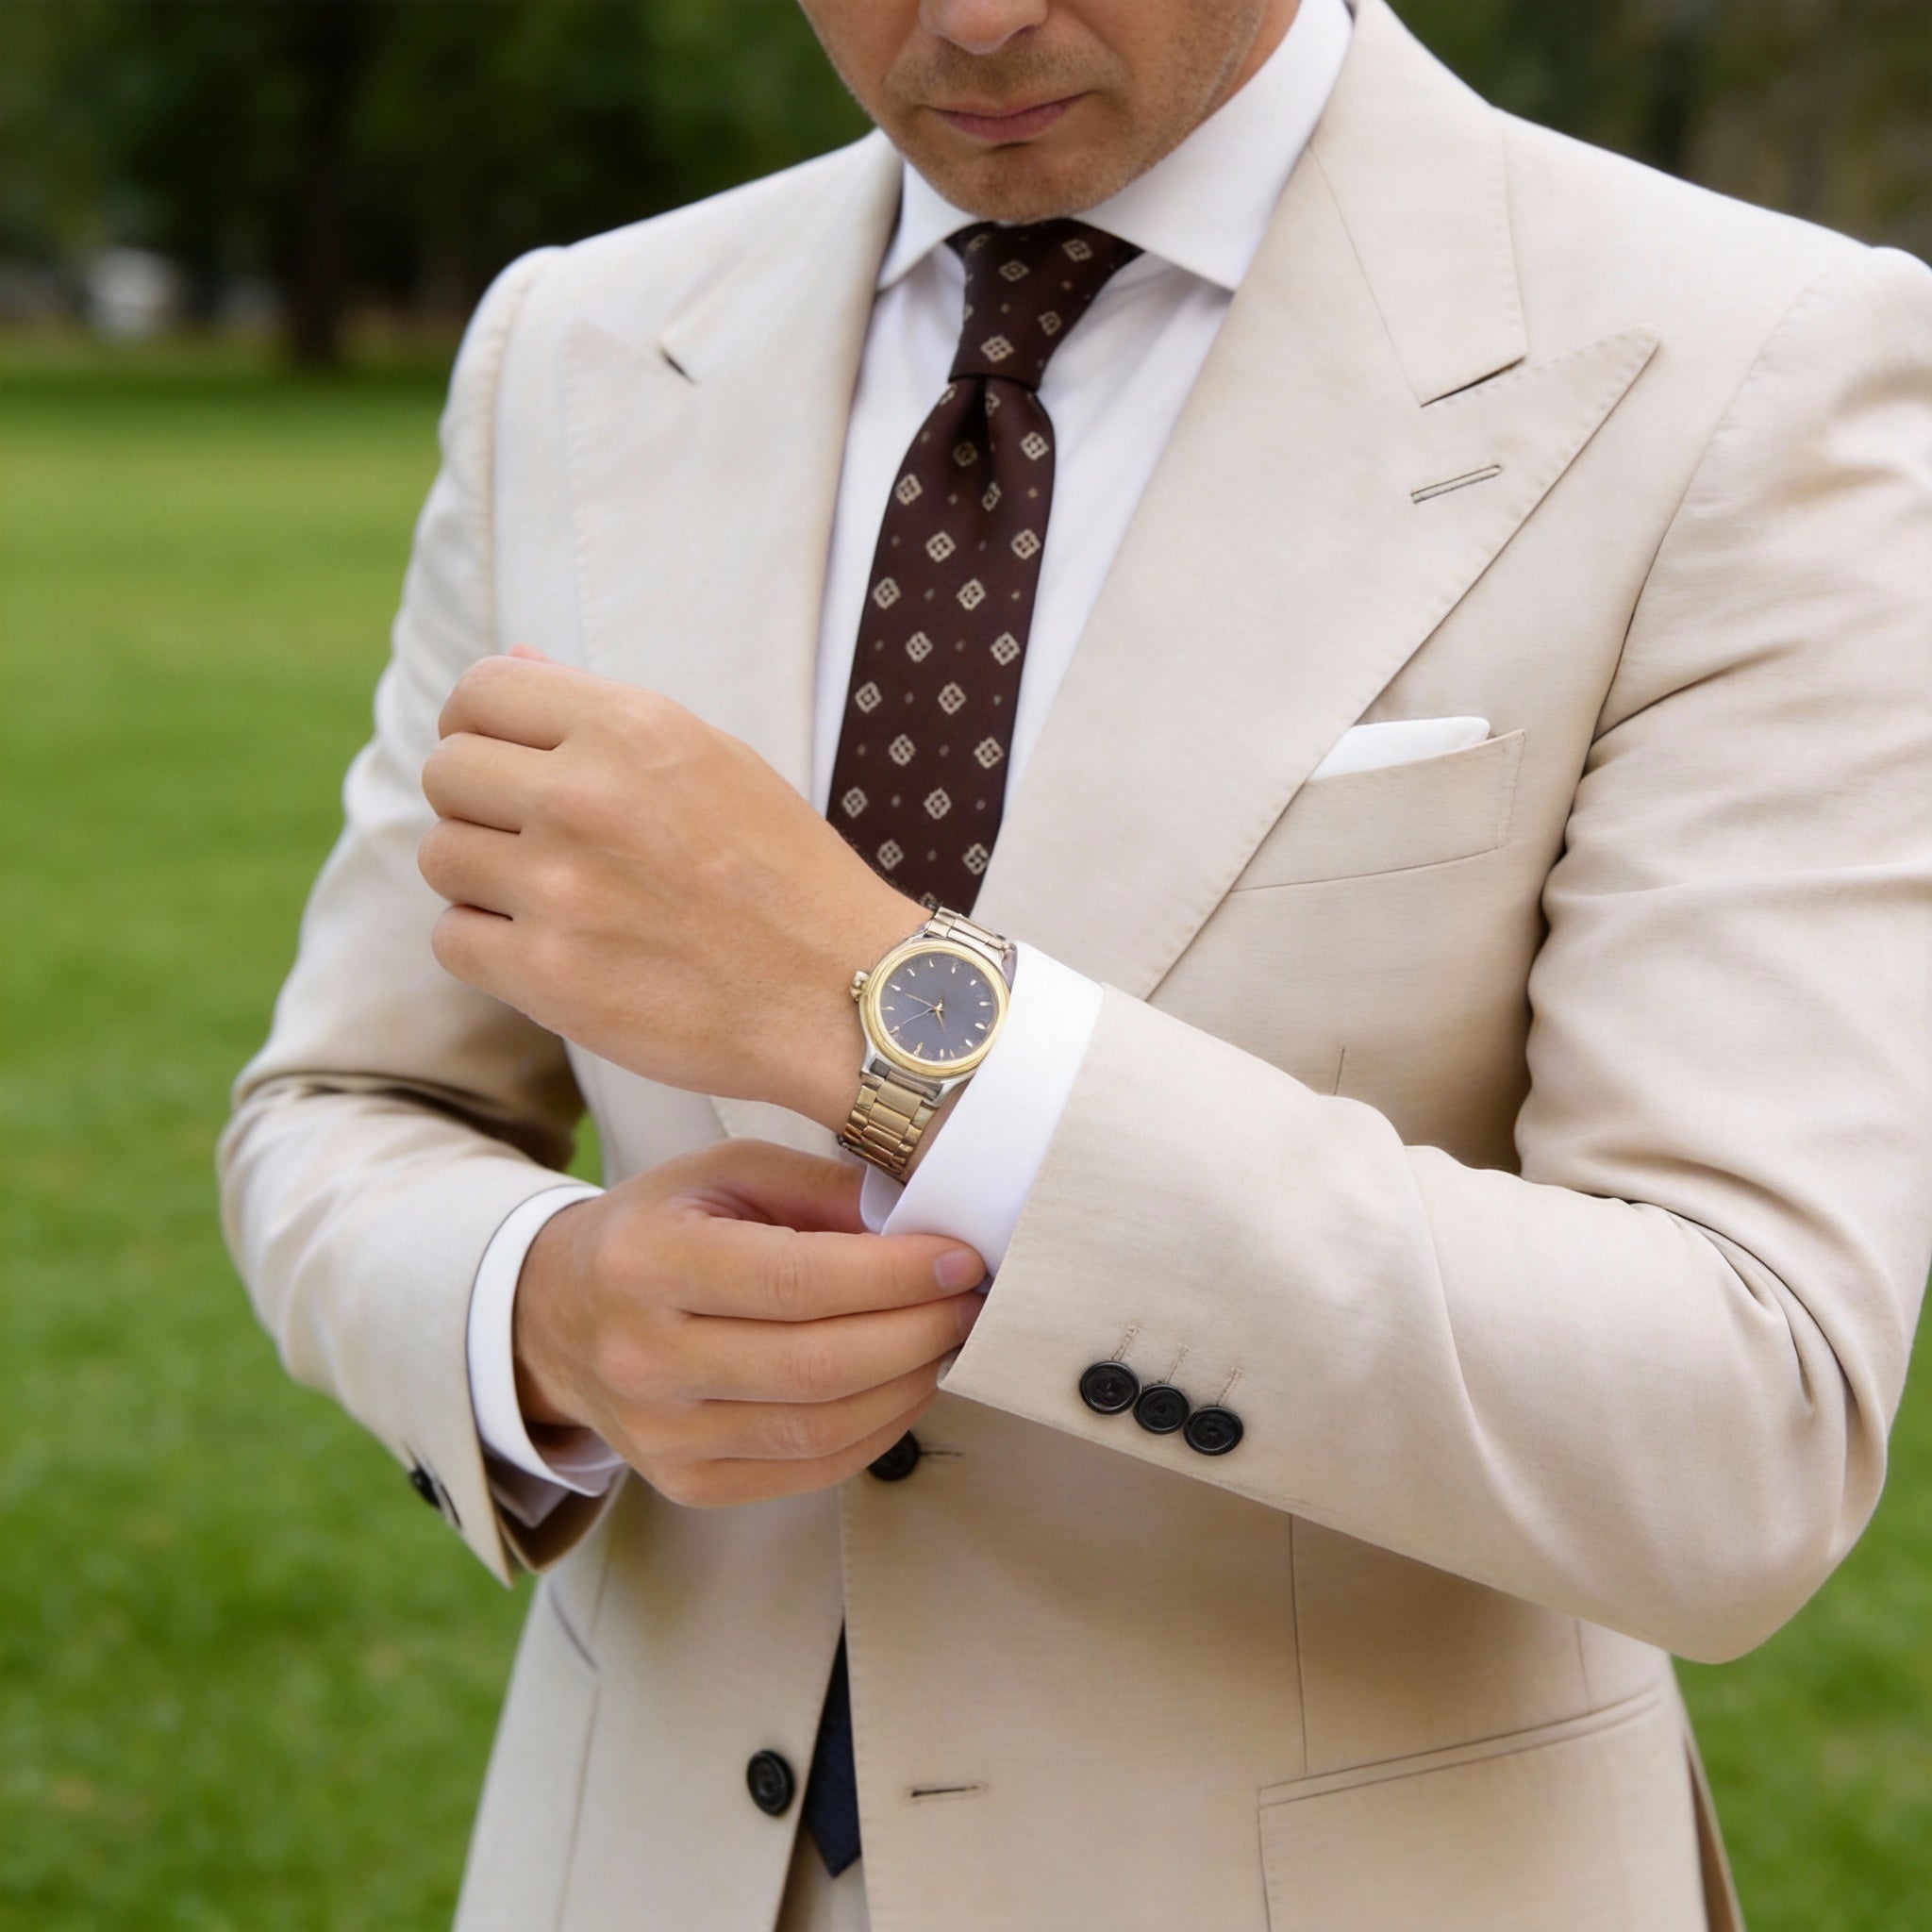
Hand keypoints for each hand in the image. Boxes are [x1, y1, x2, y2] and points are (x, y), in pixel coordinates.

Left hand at [417, 650, 922, 1130]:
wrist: (841, 993)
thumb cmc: (785, 875)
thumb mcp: (716, 759)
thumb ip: (606, 714)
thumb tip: (512, 660)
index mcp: (632, 727)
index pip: (480, 691)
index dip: (477, 726)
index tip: (501, 761)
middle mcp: (585, 797)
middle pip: (446, 773)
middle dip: (477, 805)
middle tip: (533, 842)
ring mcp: (561, 889)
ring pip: (441, 858)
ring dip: (481, 880)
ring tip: (551, 900)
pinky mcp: (547, 976)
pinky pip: (454, 940)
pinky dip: (490, 949)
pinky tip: (553, 950)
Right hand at [514, 1139, 985, 1507]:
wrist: (559, 1317)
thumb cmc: (658, 1230)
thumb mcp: (725, 1174)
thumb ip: (821, 1190)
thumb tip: (923, 1224)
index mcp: (646, 1262)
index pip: (795, 1281)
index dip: (893, 1275)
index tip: (959, 1259)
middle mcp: (645, 1358)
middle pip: (817, 1365)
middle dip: (918, 1332)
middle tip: (971, 1301)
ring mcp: (662, 1435)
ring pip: (821, 1427)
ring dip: (909, 1384)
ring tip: (948, 1339)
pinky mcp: (688, 1484)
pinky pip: (810, 1468)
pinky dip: (879, 1430)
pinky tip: (906, 1385)